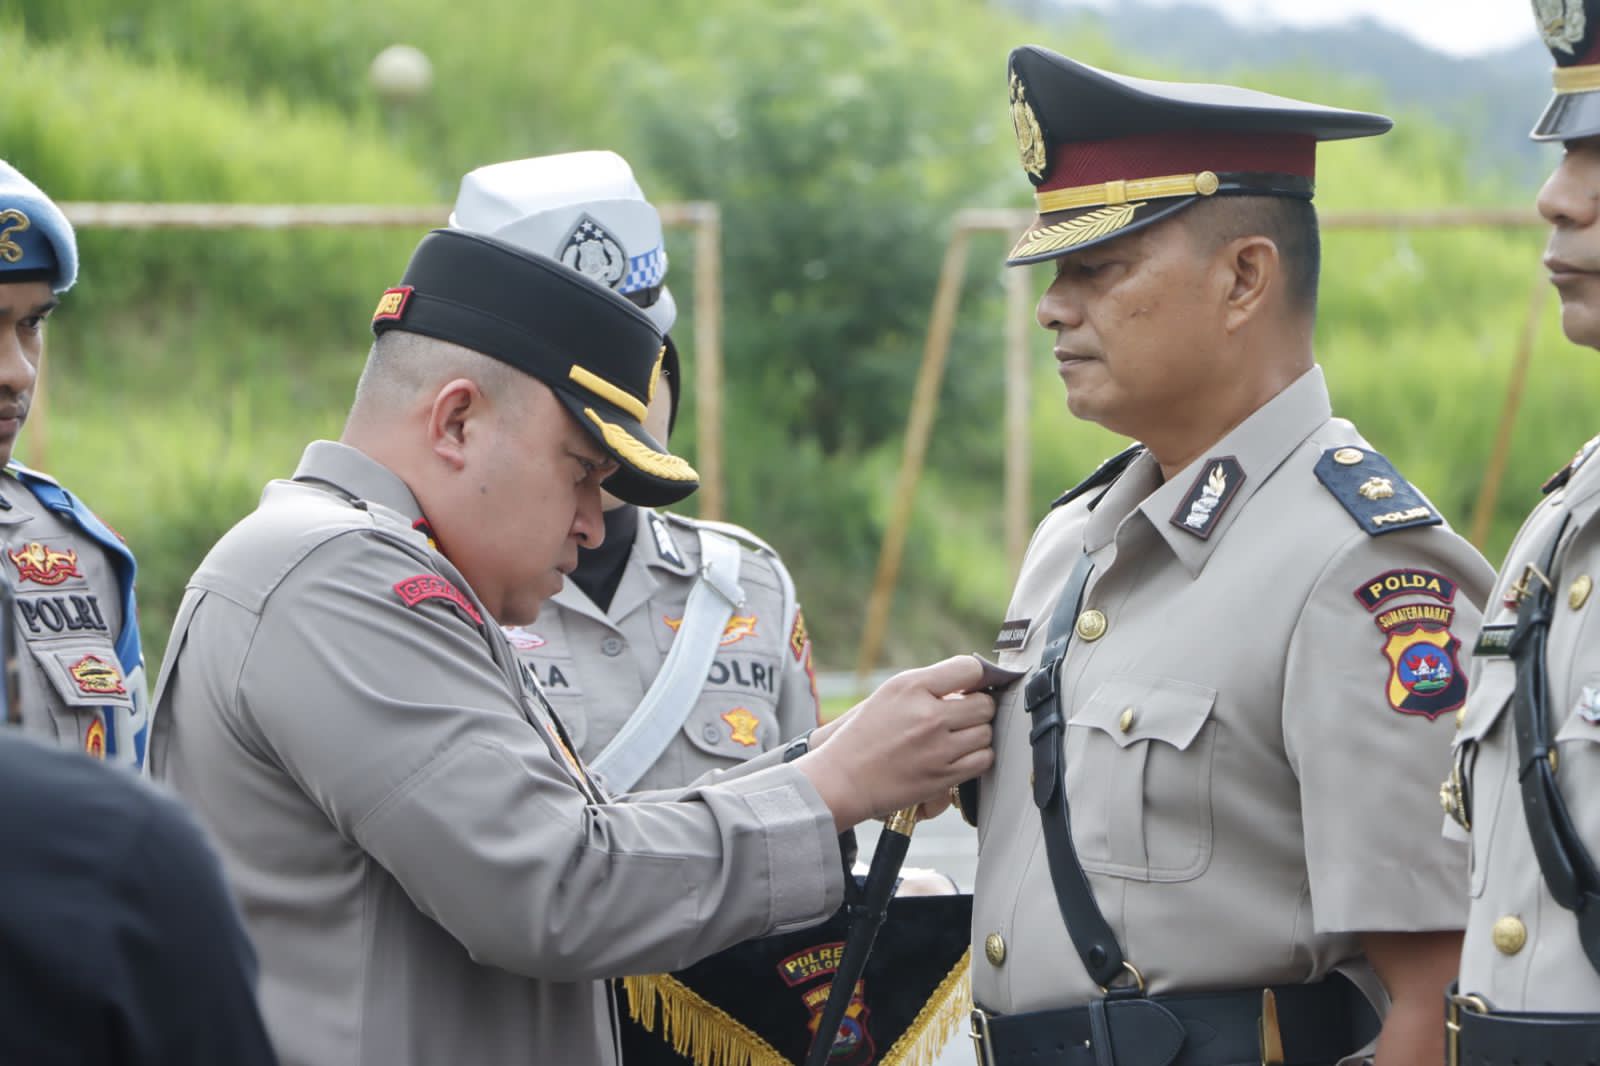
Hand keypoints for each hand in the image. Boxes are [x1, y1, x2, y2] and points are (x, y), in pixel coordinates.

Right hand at [795, 655, 994, 830]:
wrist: (844, 778)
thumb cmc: (866, 734)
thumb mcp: (891, 693)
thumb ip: (930, 684)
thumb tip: (974, 680)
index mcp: (912, 687)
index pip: (969, 669)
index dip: (977, 677)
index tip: (972, 686)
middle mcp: (928, 715)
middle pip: (984, 704)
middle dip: (978, 708)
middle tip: (965, 715)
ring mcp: (937, 748)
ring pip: (986, 733)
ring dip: (977, 734)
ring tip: (958, 736)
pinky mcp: (943, 776)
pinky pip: (982, 760)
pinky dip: (976, 756)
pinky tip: (960, 754)